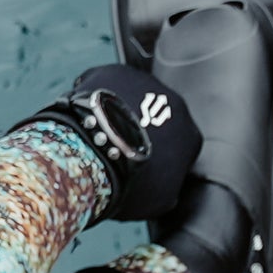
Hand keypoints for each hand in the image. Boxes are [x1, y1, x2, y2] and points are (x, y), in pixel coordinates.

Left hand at [34, 64, 200, 223]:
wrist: (97, 151)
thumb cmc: (130, 182)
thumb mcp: (159, 201)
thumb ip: (168, 189)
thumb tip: (166, 188)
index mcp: (190, 136)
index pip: (177, 148)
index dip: (156, 158)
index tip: (136, 167)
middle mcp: (174, 103)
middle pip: (155, 118)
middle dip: (137, 130)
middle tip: (113, 150)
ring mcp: (145, 84)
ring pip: (130, 99)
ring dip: (116, 113)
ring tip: (94, 134)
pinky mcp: (115, 72)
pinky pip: (103, 85)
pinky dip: (93, 98)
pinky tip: (82, 118)